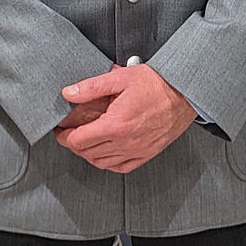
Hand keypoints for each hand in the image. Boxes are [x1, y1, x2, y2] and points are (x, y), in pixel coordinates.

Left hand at [54, 65, 197, 172]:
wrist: (184, 92)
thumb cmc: (156, 83)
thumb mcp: (120, 78)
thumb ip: (91, 87)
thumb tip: (69, 93)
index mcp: (116, 124)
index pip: (79, 140)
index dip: (64, 137)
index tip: (60, 131)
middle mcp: (125, 141)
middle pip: (88, 153)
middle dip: (74, 145)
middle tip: (69, 135)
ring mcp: (137, 150)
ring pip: (103, 163)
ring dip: (89, 155)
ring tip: (84, 143)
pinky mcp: (147, 153)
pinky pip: (122, 167)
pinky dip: (109, 164)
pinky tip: (105, 154)